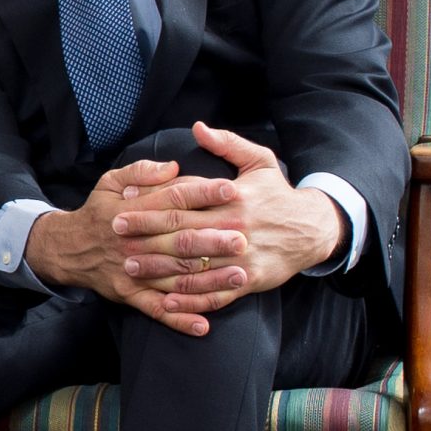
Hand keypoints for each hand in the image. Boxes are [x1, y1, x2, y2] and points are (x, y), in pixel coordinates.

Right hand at [25, 156, 225, 337]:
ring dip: (208, 280)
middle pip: (178, 241)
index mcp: (131, 212)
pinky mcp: (129, 294)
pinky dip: (179, 319)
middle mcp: (133, 243)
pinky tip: (204, 325)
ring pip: (174, 278)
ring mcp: (132, 272)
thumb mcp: (110, 182)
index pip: (172, 200)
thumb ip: (141, 171)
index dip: (202, 193)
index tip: (231, 189)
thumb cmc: (98, 212)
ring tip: (239, 277)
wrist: (68, 249)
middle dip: (212, 241)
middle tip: (243, 238)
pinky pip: (156, 310)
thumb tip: (173, 167)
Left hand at [106, 123, 342, 322]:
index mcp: (233, 198)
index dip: (151, 203)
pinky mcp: (250, 280)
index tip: (122, 204)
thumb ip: (228, 144)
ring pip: (195, 266)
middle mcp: (235, 228)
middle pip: (182, 233)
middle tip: (116, 237)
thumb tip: (198, 127)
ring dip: (160, 270)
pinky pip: (215, 293)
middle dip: (146, 236)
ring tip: (131, 268)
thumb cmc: (279, 194)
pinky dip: (190, 300)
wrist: (314, 229)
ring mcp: (242, 257)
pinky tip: (166, 302)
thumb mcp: (260, 161)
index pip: (184, 200)